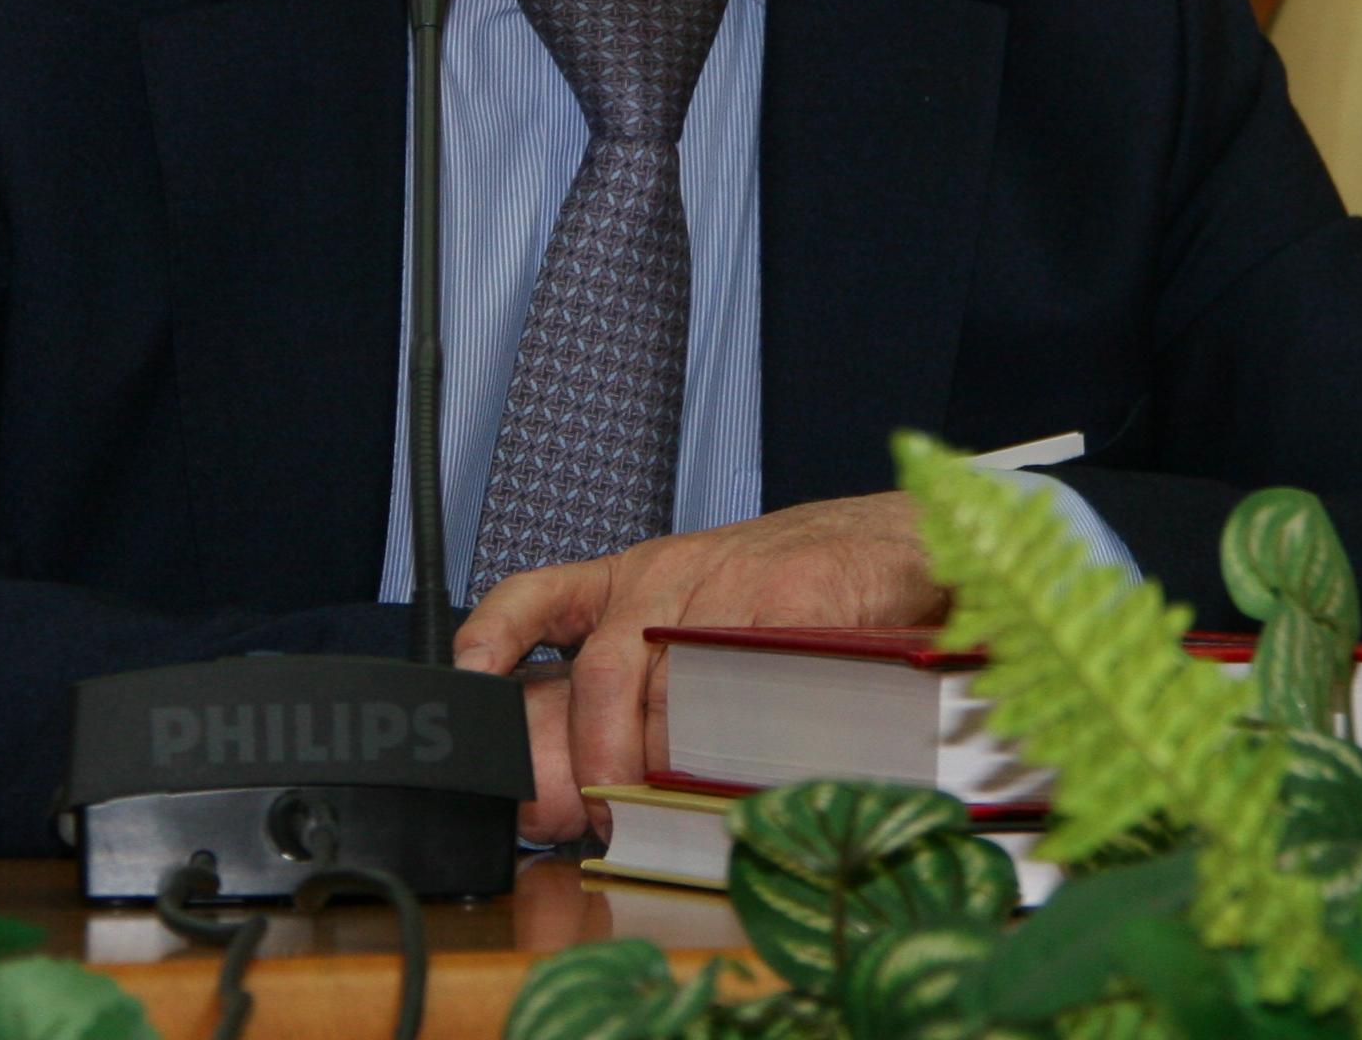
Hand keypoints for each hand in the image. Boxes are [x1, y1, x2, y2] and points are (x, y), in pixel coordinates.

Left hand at [452, 494, 949, 840]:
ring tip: (652, 816)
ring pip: (663, 690)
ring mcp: (728, 588)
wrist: (895, 544)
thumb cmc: (794, 595)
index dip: (490, 640)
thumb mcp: (695, 620)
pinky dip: (730, 744)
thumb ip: (639, 693)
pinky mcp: (792, 602)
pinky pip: (747, 687)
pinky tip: (729, 772)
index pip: (536, 598)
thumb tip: (573, 786)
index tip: (466, 681)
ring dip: (650, 767)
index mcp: (636, 580)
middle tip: (591, 818)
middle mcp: (667, 579)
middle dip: (586, 761)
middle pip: (597, 676)